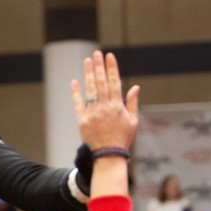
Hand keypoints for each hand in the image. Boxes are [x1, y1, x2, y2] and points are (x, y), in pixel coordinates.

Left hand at [70, 51, 139, 198]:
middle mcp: (104, 107)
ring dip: (88, 74)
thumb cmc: (122, 139)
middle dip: (99, 66)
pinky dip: (76, 92)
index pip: (114, 82)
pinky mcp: (82, 120)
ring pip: (90, 90)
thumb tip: (135, 86)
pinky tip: (75, 81)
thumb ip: (132, 103)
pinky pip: (78, 103)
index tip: (109, 56)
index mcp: (117, 106)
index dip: (111, 68)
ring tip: (87, 61)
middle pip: (101, 82)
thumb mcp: (133, 121)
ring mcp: (92, 113)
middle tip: (96, 54)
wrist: (108, 156)